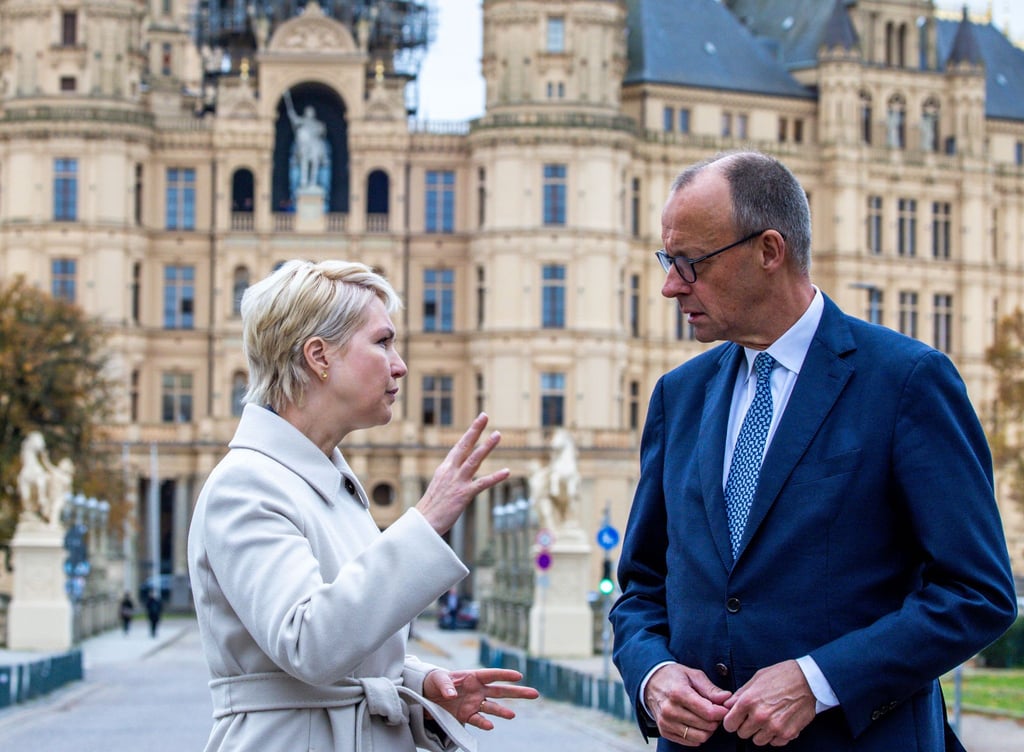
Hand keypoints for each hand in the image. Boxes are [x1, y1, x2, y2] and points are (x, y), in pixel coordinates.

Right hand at [416, 413, 509, 534]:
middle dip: (475, 430)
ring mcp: (457, 482)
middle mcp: (450, 471)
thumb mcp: (440, 486)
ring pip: (474, 459)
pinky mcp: (464, 494)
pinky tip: (506, 471)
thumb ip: (450, 476)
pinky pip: (482, 483)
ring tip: (497, 434)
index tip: (479, 421)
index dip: (470, 433)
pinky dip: (495, 477)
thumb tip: (458, 469)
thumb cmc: (432, 507)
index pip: (459, 446)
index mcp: (445, 468)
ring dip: (487, 446)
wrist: (424, 523)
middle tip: (485, 416)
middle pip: (464, 446)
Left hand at [423, 668, 539, 730]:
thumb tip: (451, 695)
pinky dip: (484, 723)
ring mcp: (474, 703)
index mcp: (474, 676)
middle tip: (534, 694)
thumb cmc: (435, 681)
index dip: (506, 675)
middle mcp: (478, 690)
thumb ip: (446, 685)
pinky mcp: (467, 715)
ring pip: (493, 707)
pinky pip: (478, 720)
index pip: (493, 674)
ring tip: (512, 715)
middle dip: (518, 692)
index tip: (520, 676)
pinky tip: (490, 726)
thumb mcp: (438, 678)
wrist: (427, 695)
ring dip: (502, 711)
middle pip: (501, 691)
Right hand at [644, 663, 731, 745]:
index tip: (725, 708)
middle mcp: (670, 710)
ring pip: (700, 737)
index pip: (708, 712)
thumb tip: (727, 698)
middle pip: (706, 725)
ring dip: (708, 729)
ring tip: (706, 718)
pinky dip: (698, 735)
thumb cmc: (674, 677)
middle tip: (715, 711)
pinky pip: (690, 741)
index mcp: (678, 693)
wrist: (650, 682)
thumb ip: (711, 689)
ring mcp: (666, 722)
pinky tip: (696, 723)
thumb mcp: (693, 675)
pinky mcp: (665, 731)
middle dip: (716, 720)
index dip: (722, 712)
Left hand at [722, 660, 815, 745]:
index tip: (736, 718)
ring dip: (760, 732)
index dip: (732, 721)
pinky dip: (775, 736)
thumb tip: (728, 705)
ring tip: (767, 719)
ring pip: (758, 741)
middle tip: (754, 717)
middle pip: (742, 734)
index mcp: (748, 701)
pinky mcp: (788, 734)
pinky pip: (774, 743)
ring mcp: (774, 727)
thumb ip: (740, 694)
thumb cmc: (781, 675)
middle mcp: (760, 716)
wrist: (808, 680)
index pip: (729, 724)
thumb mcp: (756, 679)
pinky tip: (778, 722)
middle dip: (746, 726)